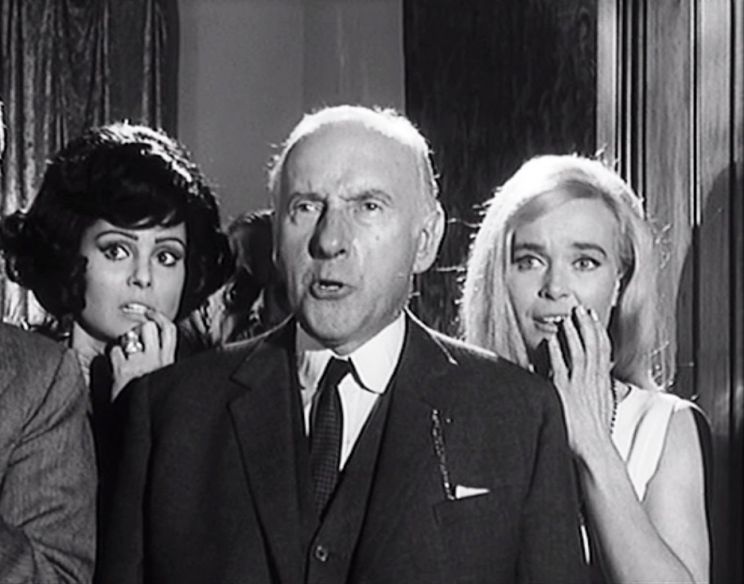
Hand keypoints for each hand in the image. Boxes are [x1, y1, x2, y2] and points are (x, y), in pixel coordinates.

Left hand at [109, 309, 176, 399]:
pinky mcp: (122, 370)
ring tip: (123, 357)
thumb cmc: (151, 401)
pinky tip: (115, 367)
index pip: (169, 329)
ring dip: (123, 343)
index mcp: (169, 362)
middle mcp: (156, 360)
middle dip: (138, 330)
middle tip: (133, 340)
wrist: (143, 422)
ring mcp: (139, 363)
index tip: (151, 313)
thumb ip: (162, 361)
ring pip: (129, 336)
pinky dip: (112, 356)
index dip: (159, 317)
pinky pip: (114, 351)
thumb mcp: (165, 378)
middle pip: (148, 327)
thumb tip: (154, 346)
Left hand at [547, 304, 613, 459]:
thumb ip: (599, 390)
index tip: (594, 318)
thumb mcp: (603, 406)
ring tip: (567, 318)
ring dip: (573, 333)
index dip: (599, 331)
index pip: (604, 350)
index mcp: (604, 381)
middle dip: (588, 325)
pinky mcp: (565, 390)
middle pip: (594, 345)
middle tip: (581, 310)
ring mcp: (579, 384)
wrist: (594, 448)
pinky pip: (560, 365)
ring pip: (579, 351)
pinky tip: (552, 340)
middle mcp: (594, 379)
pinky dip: (557, 351)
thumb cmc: (596, 432)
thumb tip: (598, 381)